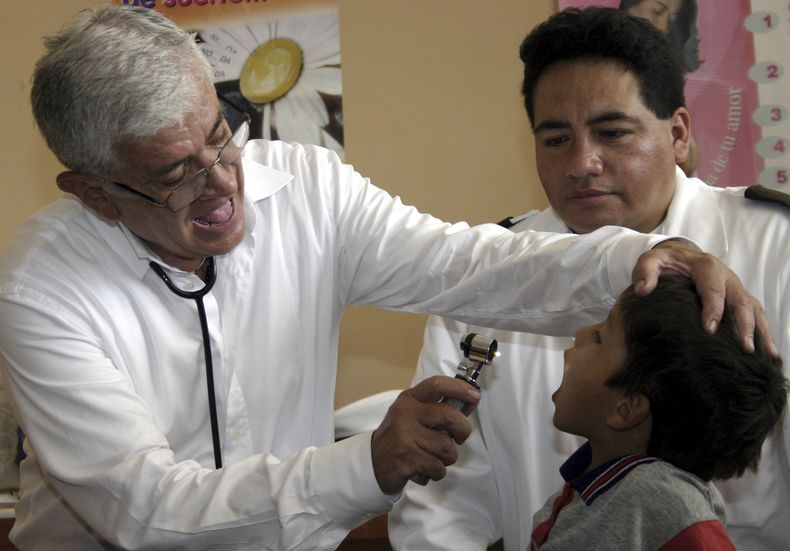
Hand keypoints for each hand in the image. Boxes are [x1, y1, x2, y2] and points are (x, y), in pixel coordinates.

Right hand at [370, 376, 479, 493]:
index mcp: (409, 399)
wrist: (373, 462)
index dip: (460, 388)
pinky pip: (438, 466)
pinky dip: (438, 471)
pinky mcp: (406, 459)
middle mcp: (406, 414)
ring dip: (448, 457)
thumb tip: (471, 400)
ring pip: (447, 447)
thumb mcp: (413, 415)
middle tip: (459, 437)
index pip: (437, 385)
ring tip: (437, 456)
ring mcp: (404, 436)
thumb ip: (438, 408)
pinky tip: (427, 468)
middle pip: (450, 416)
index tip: (474, 395)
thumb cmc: (400, 436)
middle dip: (463, 430)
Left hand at [632, 239, 776, 355]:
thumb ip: (645, 272)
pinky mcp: (740, 297)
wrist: (679, 256)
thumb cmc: (665, 262)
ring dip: (760, 331)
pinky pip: (757, 313)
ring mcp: (736, 287)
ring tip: (764, 354)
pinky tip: (768, 352)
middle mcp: (726, 277)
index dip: (713, 309)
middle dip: (744, 325)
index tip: (710, 330)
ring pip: (754, 308)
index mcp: (706, 267)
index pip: (712, 289)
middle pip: (740, 300)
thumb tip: (643, 290)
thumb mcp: (650, 261)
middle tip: (744, 348)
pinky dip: (763, 331)